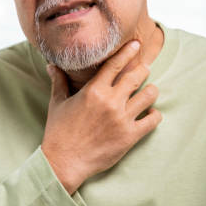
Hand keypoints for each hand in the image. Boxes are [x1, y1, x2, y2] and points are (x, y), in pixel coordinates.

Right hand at [41, 40, 161, 193]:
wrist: (64, 160)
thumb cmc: (59, 131)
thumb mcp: (57, 103)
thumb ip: (59, 82)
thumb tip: (51, 65)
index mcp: (93, 91)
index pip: (115, 65)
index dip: (127, 52)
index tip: (136, 44)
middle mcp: (110, 101)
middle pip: (136, 76)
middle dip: (143, 69)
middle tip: (144, 68)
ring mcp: (122, 119)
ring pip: (149, 95)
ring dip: (151, 91)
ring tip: (148, 90)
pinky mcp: (130, 136)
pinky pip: (153, 120)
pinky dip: (154, 114)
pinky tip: (150, 113)